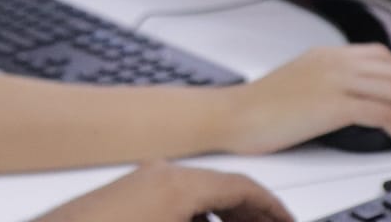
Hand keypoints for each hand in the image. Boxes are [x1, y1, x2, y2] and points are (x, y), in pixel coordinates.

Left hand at [33, 161, 290, 221]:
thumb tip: (252, 217)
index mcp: (177, 183)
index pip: (242, 186)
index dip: (272, 208)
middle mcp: (156, 174)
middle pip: (218, 188)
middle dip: (247, 214)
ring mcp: (134, 183)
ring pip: (193, 196)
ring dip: (219, 217)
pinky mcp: (118, 198)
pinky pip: (169, 203)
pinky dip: (192, 217)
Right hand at [222, 44, 390, 154]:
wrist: (235, 114)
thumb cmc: (259, 104)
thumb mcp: (297, 79)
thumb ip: (325, 78)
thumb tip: (352, 94)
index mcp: (324, 54)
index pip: (380, 55)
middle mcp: (333, 63)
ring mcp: (334, 82)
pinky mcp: (333, 106)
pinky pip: (384, 114)